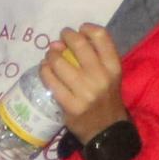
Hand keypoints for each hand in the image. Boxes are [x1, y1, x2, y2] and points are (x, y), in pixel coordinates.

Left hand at [40, 26, 127, 140]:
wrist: (106, 131)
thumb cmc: (106, 98)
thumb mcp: (110, 76)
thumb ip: (95, 57)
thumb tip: (61, 41)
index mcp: (114, 67)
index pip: (101, 37)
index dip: (87, 28)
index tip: (80, 30)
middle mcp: (101, 77)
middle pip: (79, 45)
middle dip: (65, 37)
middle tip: (60, 40)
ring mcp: (85, 92)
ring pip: (59, 62)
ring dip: (51, 54)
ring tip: (50, 55)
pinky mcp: (70, 105)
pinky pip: (51, 81)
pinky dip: (44, 70)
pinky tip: (45, 69)